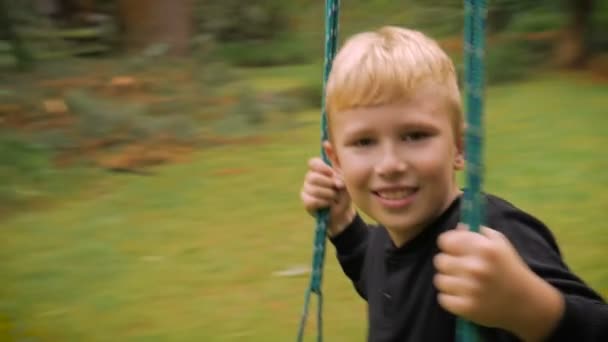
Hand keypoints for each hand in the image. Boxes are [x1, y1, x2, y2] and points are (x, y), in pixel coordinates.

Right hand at [300, 157, 354, 235]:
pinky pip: (311, 200)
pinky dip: (323, 203)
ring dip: (328, 194)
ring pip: (313, 189)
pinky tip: (328, 204)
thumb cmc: (344, 191)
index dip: (321, 168)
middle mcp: (310, 178)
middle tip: (338, 187)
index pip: (313, 163)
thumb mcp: (343, 173)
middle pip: (312, 176)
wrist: (344, 211)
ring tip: (335, 197)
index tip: (331, 173)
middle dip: (328, 183)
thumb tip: (325, 142)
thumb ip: (335, 159)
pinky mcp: (306, 202)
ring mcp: (306, 190)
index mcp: (318, 170)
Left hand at [433, 225, 563, 340]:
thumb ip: (476, 232)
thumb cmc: (510, 268)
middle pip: (440, 260)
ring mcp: (470, 289)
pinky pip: (443, 299)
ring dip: (449, 281)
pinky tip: (464, 296)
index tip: (455, 250)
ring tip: (463, 283)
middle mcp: (475, 267)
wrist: (527, 302)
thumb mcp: (499, 243)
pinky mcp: (466, 308)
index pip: (445, 241)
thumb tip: (457, 227)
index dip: (449, 244)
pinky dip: (451, 298)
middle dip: (449, 263)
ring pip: (439, 280)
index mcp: (483, 248)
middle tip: (461, 268)